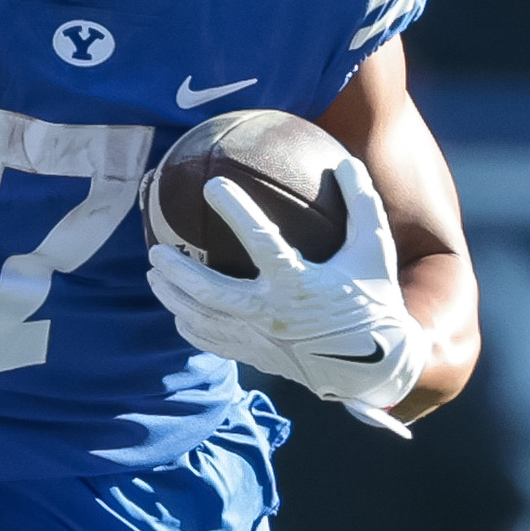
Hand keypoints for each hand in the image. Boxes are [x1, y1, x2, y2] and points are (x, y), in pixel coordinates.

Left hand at [147, 157, 430, 417]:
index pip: (261, 240)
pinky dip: (192, 328)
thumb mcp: (375, 252)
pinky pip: (214, 343)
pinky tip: (179, 313)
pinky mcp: (258, 357)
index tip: (213, 186)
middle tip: (155, 252)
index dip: (236, 211)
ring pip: (204, 320)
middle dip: (178, 273)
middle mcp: (273, 314)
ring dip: (174, 298)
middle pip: (211, 293)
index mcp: (299, 284)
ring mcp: (261, 339)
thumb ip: (361, 206)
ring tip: (154, 276)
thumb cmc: (374, 302)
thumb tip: (344, 162)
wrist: (375, 368)